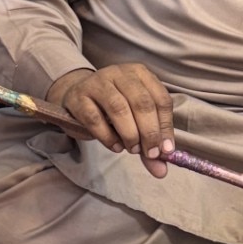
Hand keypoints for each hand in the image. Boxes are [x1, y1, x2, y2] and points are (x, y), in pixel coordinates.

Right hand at [46, 64, 174, 176]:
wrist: (76, 95)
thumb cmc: (111, 108)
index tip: (166, 150)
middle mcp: (120, 73)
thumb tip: (161, 170)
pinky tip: (116, 147)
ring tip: (133, 149)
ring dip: (130, 134)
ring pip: (119, 108)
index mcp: (140, 74)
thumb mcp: (134, 119)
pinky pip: (95, 118)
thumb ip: (149, 142)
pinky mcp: (78, 97)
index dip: (165, 126)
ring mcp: (97, 82)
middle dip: (149, 132)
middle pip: (141, 102)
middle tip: (151, 153)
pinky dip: (108, 137)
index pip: (161, 99)